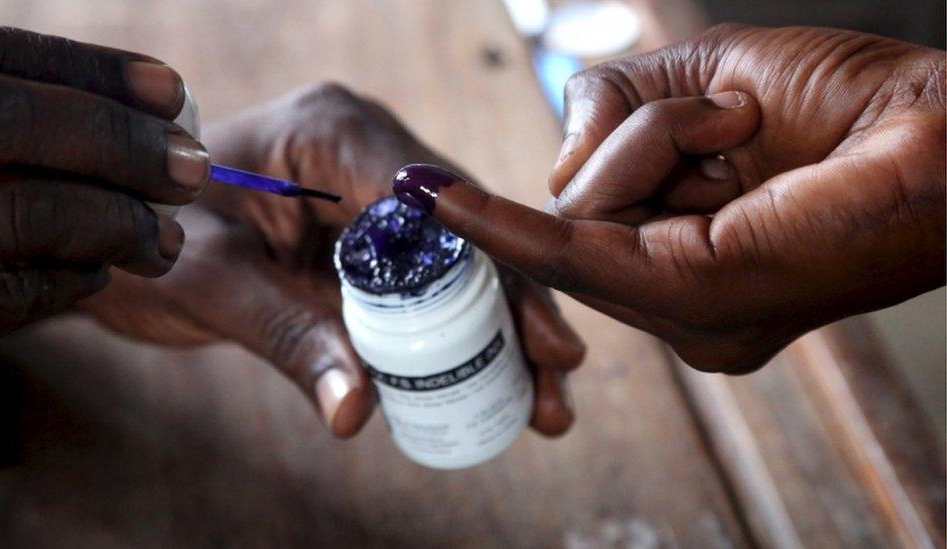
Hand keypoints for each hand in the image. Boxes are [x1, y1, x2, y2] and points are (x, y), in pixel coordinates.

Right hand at [0, 22, 209, 341]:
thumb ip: (41, 114)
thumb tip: (162, 111)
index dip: (92, 70)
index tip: (172, 92)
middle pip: (4, 121)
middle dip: (117, 142)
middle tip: (194, 168)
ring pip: (26, 212)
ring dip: (120, 225)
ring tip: (166, 244)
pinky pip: (14, 290)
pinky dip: (75, 278)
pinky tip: (98, 271)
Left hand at [83, 83, 584, 436]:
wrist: (122, 238)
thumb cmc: (149, 238)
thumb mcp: (212, 284)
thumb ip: (290, 339)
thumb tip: (359, 411)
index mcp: (331, 133)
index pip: (434, 201)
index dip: (495, 270)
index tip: (536, 335)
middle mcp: (367, 157)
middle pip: (464, 235)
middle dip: (514, 312)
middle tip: (557, 378)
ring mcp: (373, 201)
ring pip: (457, 267)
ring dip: (499, 335)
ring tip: (542, 404)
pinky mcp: (369, 244)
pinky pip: (425, 291)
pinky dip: (457, 341)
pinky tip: (496, 388)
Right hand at [391, 25, 944, 373]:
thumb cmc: (845, 106)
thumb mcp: (700, 86)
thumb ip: (611, 117)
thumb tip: (559, 164)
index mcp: (689, 268)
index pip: (585, 230)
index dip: (524, 212)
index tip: (436, 196)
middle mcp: (682, 309)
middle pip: (574, 215)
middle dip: (632, 146)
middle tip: (728, 126)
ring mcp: (684, 313)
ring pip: (581, 211)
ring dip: (652, 138)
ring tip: (742, 132)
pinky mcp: (688, 296)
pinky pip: (567, 245)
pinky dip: (503, 224)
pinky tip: (443, 199)